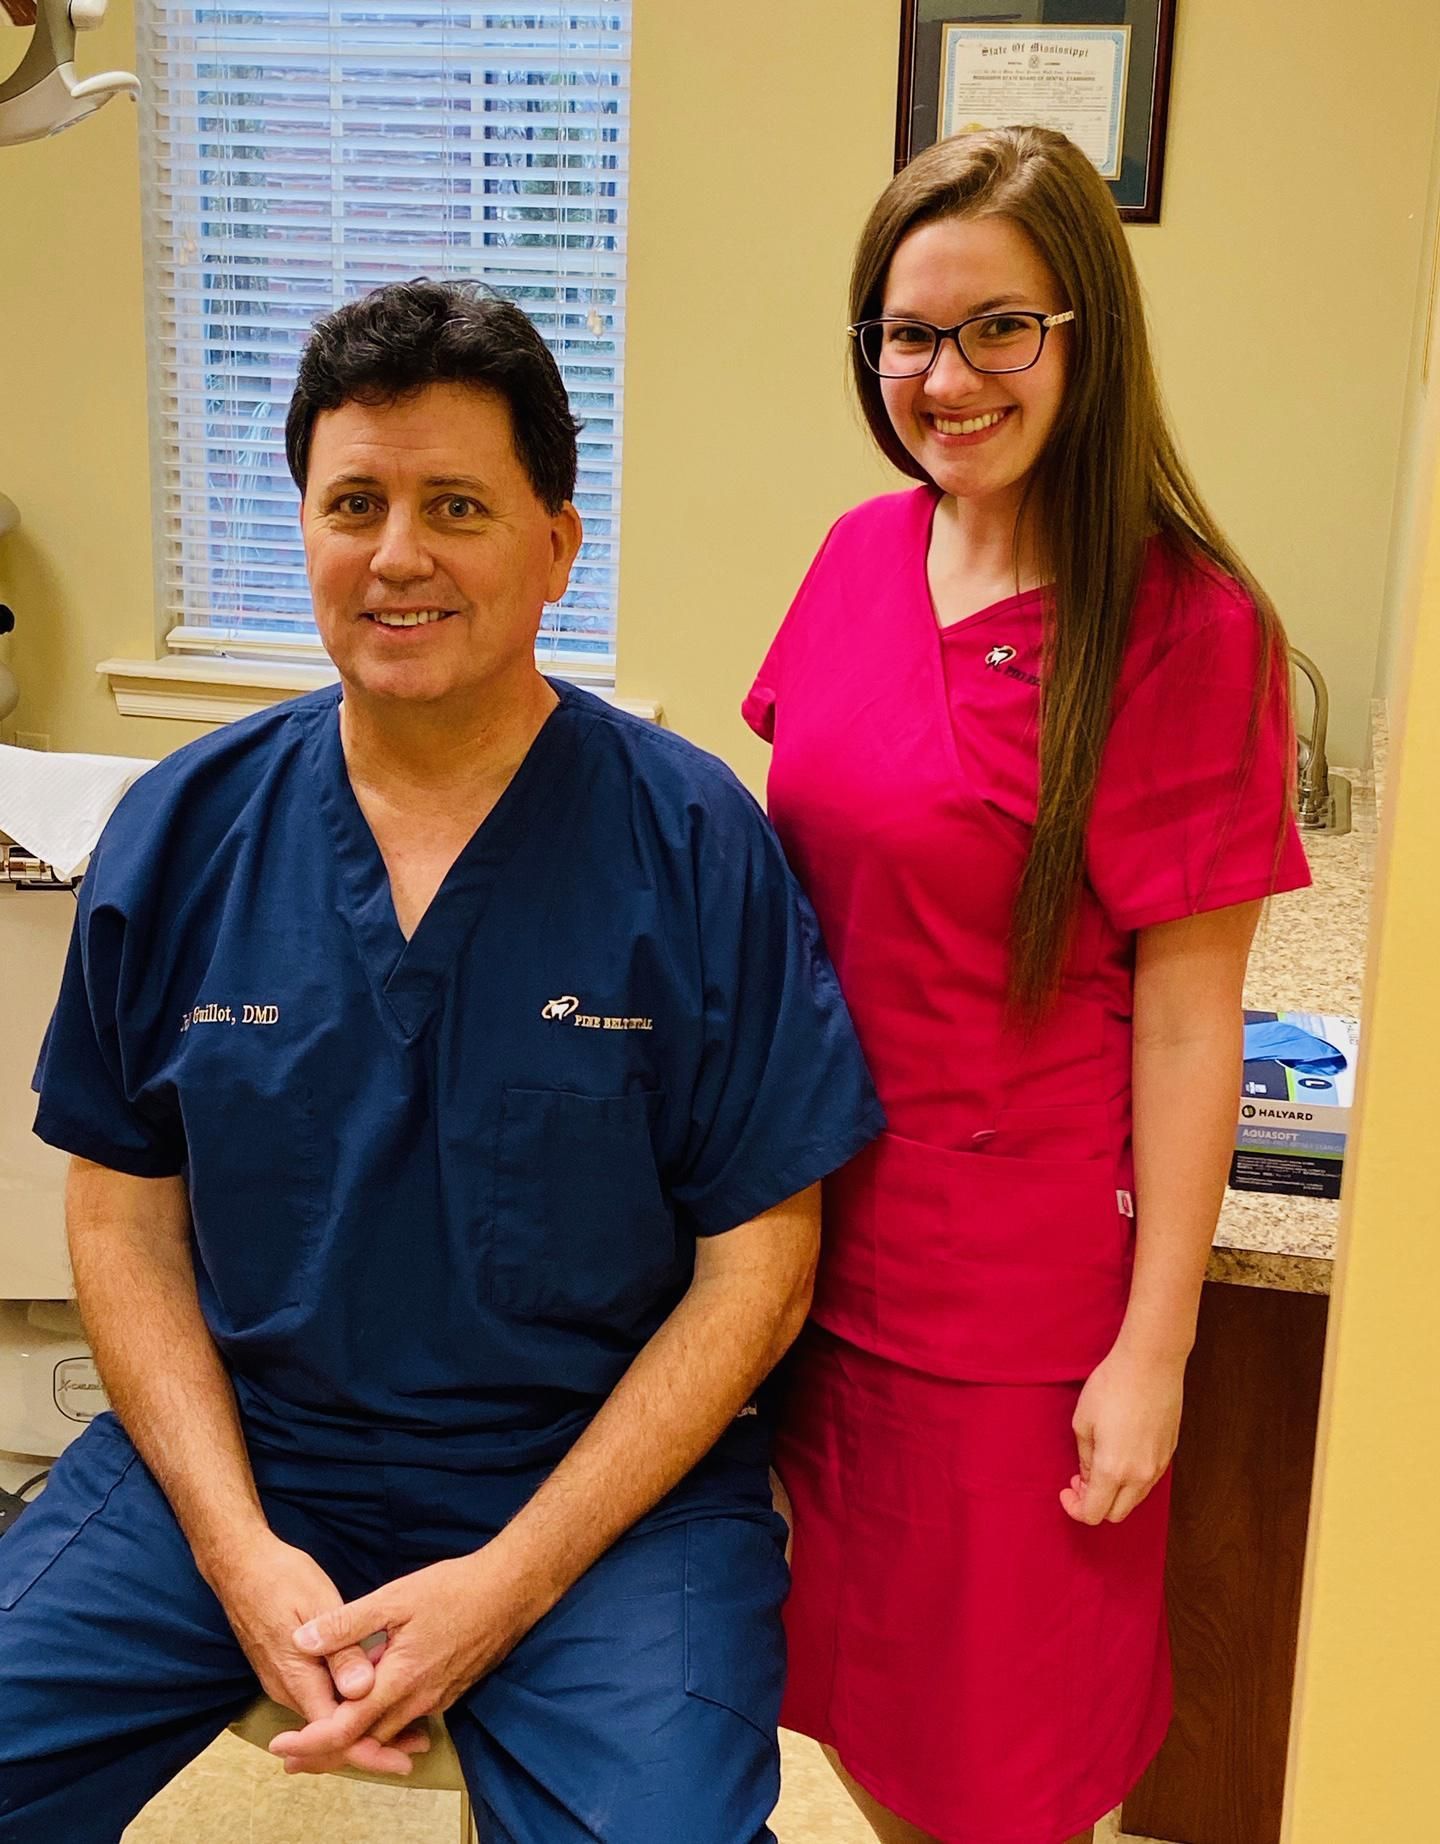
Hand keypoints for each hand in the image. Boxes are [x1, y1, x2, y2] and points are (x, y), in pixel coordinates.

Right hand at [213, 1532, 430, 1776]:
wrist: (239, 1566)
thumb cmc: (281, 1579)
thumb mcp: (317, 1605)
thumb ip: (340, 1651)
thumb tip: (361, 1691)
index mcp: (299, 1680)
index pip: (337, 1734)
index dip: (372, 1750)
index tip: (405, 1758)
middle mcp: (290, 1692)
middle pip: (334, 1734)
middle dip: (376, 1743)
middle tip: (419, 1742)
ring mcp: (286, 1684)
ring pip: (328, 1720)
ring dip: (365, 1726)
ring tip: (408, 1725)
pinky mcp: (288, 1672)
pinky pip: (320, 1703)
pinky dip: (349, 1708)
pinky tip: (375, 1696)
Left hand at [268, 1545, 545, 1774]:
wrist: (510, 1592)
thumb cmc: (454, 1590)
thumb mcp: (395, 1598)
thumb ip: (347, 1623)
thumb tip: (302, 1641)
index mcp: (398, 1681)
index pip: (345, 1730)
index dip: (310, 1743)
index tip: (281, 1746)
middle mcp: (417, 1701)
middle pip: (363, 1743)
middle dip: (324, 1752)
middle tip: (291, 1754)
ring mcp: (435, 1700)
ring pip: (386, 1734)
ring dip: (353, 1740)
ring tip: (323, 1737)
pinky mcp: (449, 1693)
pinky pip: (407, 1720)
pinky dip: (380, 1725)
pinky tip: (370, 1710)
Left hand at [1061, 1343, 1185, 1525]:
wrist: (1151, 1364)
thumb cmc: (1112, 1386)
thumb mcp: (1083, 1422)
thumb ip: (1084, 1458)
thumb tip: (1088, 1477)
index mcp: (1113, 1470)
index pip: (1094, 1513)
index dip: (1075, 1508)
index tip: (1067, 1491)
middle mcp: (1140, 1476)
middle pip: (1116, 1514)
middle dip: (1094, 1504)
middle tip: (1080, 1480)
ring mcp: (1159, 1466)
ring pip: (1134, 1499)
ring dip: (1114, 1493)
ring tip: (1098, 1464)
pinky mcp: (1169, 1454)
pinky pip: (1148, 1481)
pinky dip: (1131, 1480)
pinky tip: (1119, 1456)